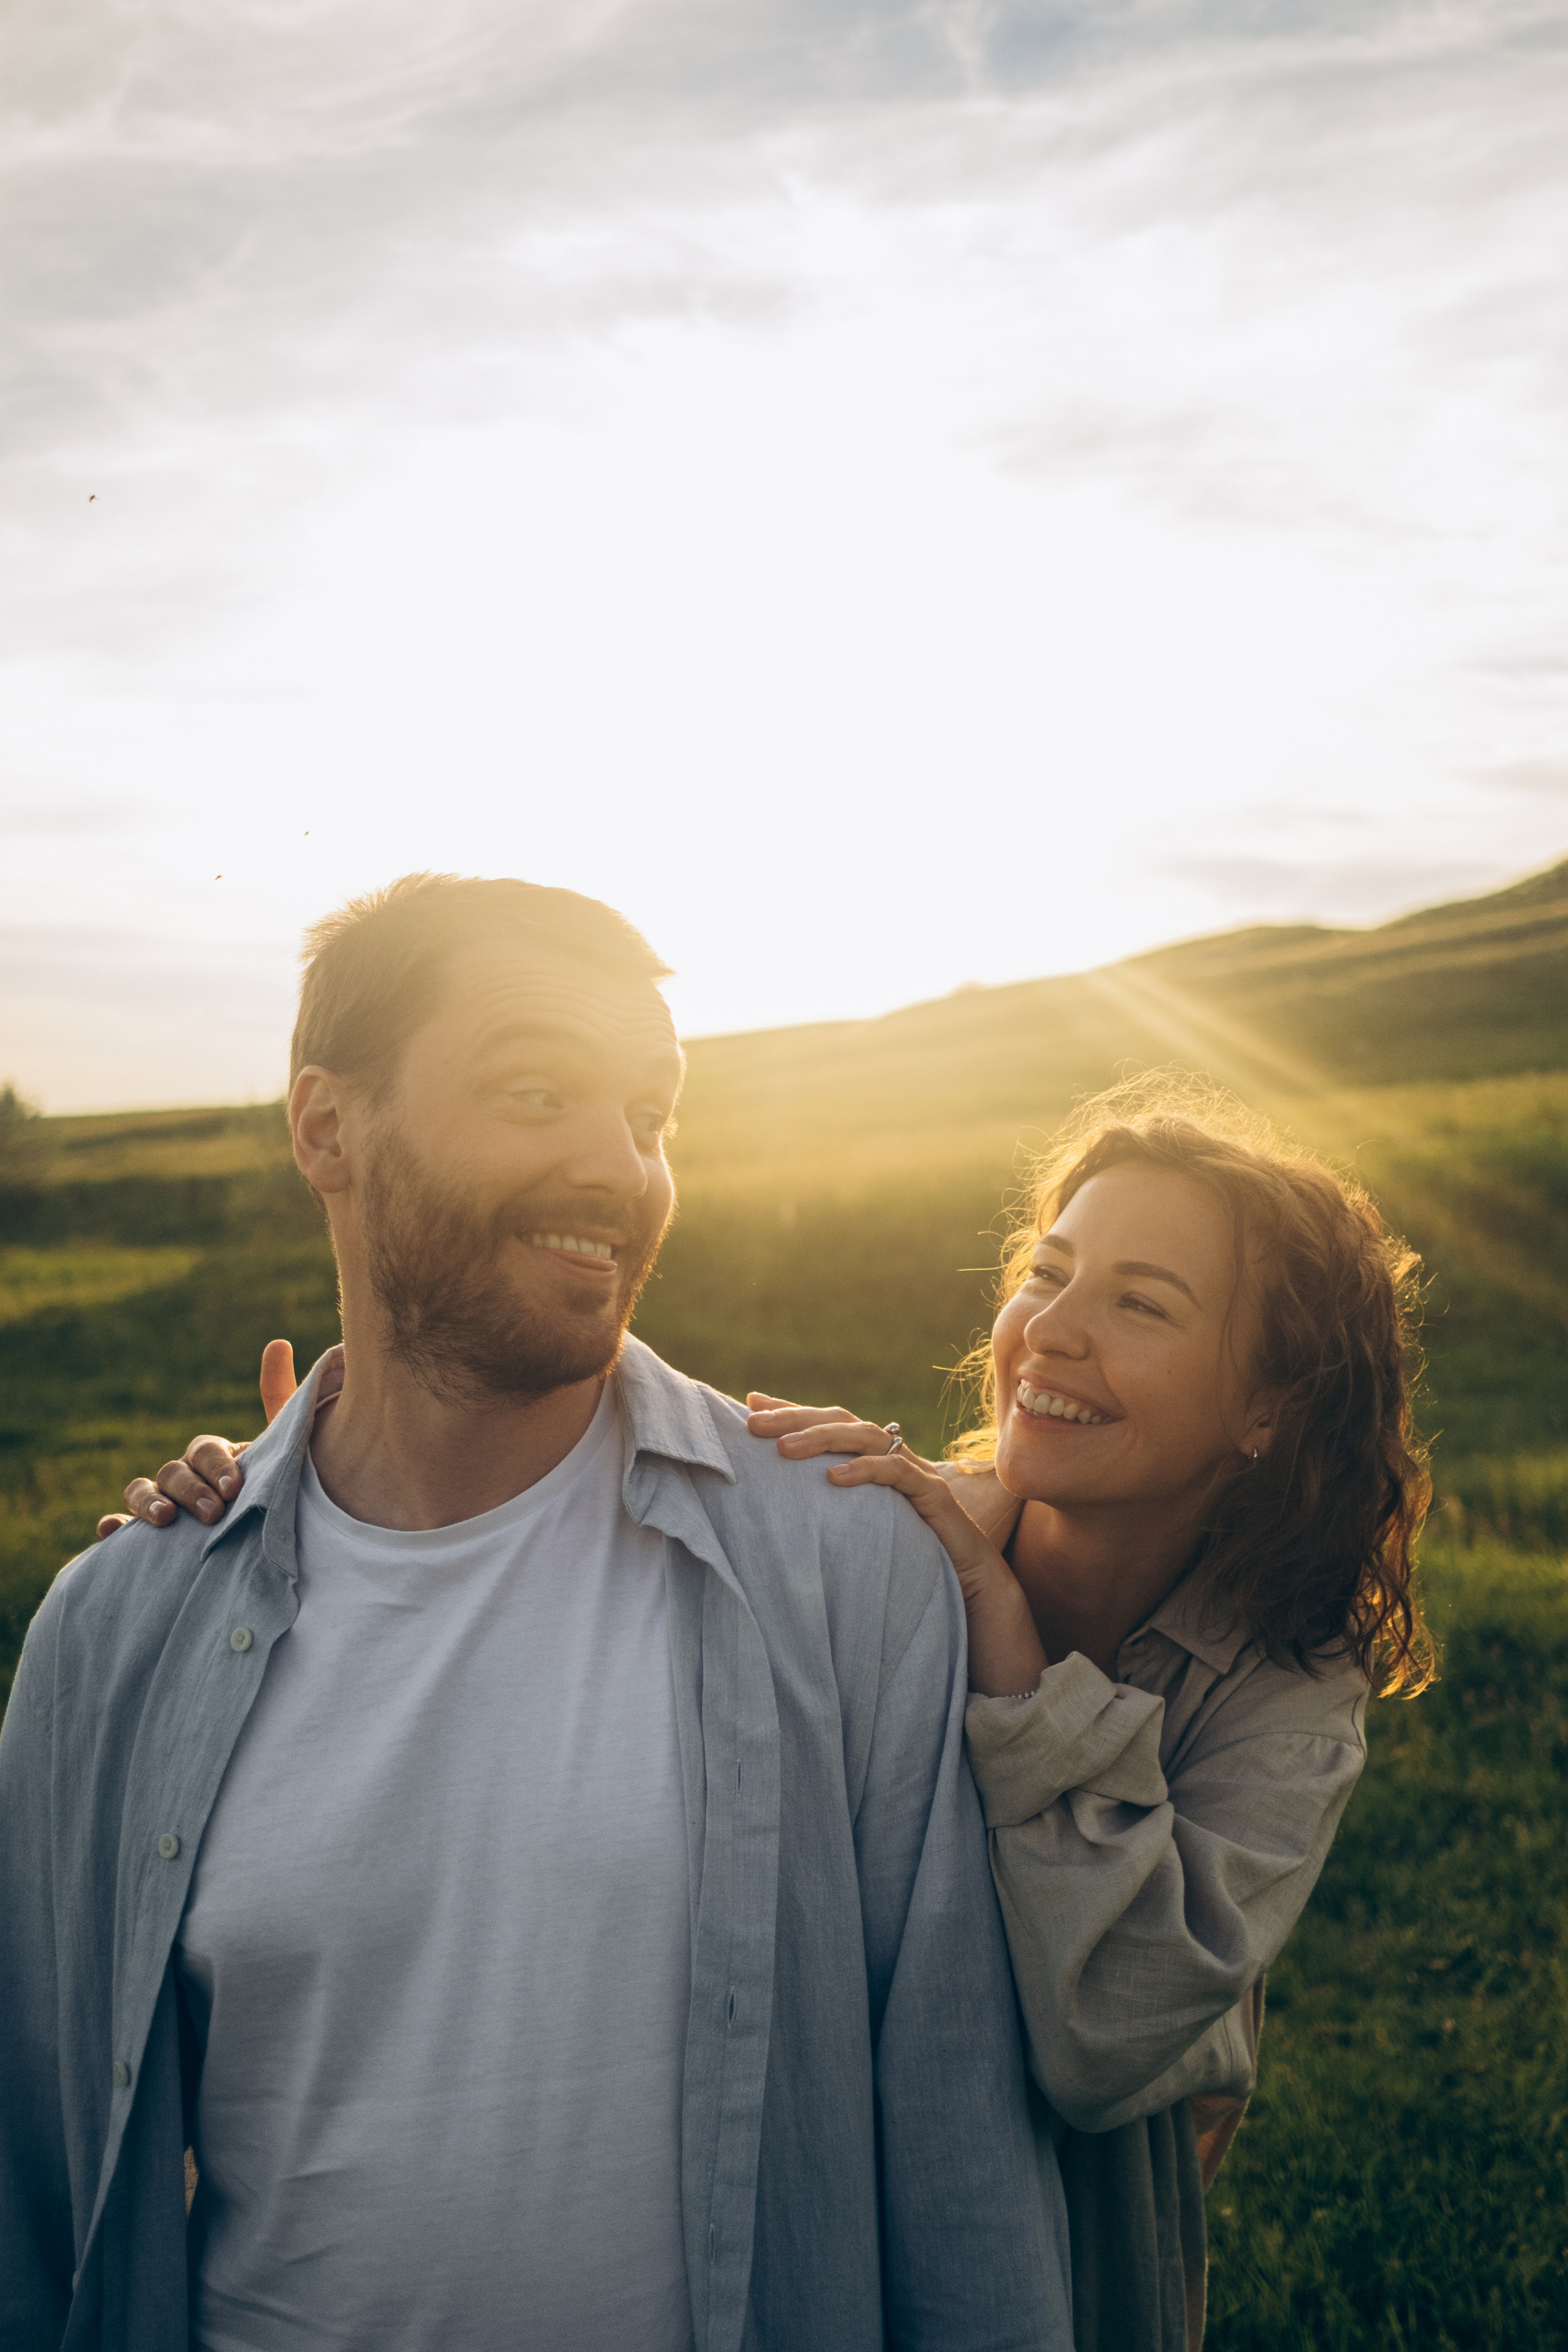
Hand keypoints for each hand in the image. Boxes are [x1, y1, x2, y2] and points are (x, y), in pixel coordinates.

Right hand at [94, 1339, 330, 1538]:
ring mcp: (164, 1503)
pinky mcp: (149, 1536)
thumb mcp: (286, 1447)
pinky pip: (122, 1526)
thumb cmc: (279, 1486)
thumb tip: (278, 1342)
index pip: (205, 1450)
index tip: (234, 1488)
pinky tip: (110, 1529)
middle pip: (173, 1472)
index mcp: (213, 1456)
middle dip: (191, 1490)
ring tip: (166, 1519)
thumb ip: (279, 1398)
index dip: (217, 1466)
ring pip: (142, 1490)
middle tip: (214, 1513)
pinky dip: (113, 1525)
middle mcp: (185, 1476)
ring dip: (148, 1502)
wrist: (278, 1533)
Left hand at [744, 1394, 1046, 1695]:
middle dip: (796, 1417)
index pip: (831, 1422)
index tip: (750, 1403)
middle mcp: (895, 1459)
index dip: (793, 1410)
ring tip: (782, 1449)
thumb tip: (778, 1504)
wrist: (973, 1589)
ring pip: (868, 1438)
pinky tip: (832, 1478)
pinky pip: (899, 1474)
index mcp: (875, 1462)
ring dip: (822, 1438)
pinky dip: (865, 1470)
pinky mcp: (935, 1497)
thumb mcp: (861, 1532)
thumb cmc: (912, 1562)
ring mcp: (917, 1474)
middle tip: (750, 1423)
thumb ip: (830, 1513)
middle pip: (843, 1421)